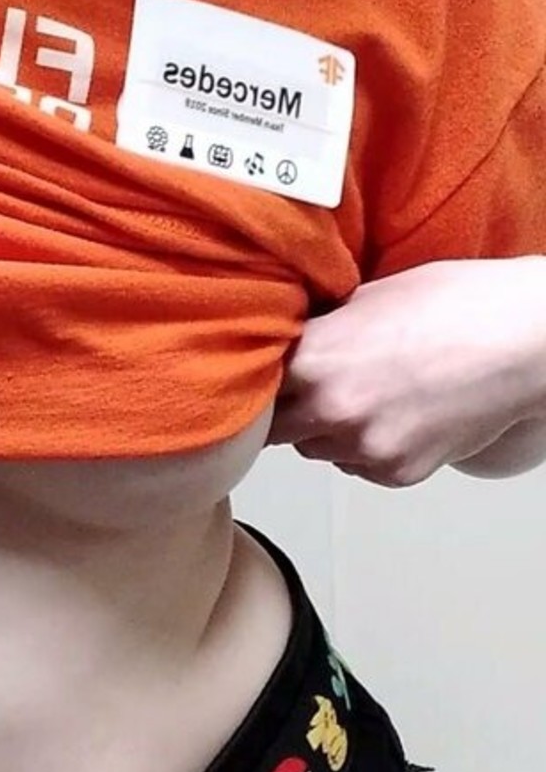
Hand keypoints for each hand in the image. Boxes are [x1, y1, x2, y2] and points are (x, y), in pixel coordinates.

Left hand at [266, 258, 545, 486]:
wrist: (522, 340)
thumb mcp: (366, 298)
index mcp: (311, 358)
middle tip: (315, 388)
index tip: (269, 374)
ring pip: (318, 450)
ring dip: (328, 432)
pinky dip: (368, 449)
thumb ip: (319, 330)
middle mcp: (329, 409)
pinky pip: (359, 466)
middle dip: (290, 411)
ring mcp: (364, 447)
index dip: (261, 381)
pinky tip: (399, 415)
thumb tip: (287, 344)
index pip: (252, 387)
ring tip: (369, 397)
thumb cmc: (454, 303)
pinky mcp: (397, 472)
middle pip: (276, 429)